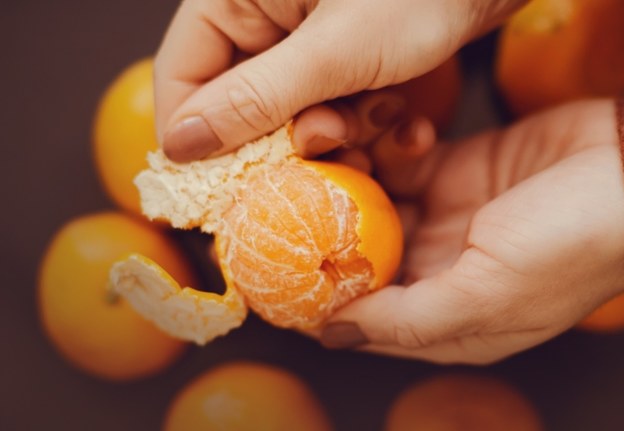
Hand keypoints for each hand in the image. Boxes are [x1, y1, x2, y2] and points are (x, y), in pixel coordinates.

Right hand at [154, 0, 525, 161]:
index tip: (229, 187)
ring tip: (383, 117)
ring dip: (345, 134)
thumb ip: (257, 100)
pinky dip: (373, 123)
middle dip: (295, 137)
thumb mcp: (335, 50)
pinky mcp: (356, 53)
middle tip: (336, 138)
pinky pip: (343, 106)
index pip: (182, 74)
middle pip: (245, 103)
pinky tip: (409, 124)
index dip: (200, 137)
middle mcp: (268, 14)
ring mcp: (315, 35)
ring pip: (300, 114)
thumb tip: (181, 146)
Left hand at [299, 98, 623, 363]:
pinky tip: (388, 132)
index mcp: (450, 323)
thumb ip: (407, 321)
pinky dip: (386, 147)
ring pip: (371, 205)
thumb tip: (331, 335)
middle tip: (283, 192)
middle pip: (360, 259)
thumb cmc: (574, 246)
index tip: (270, 271)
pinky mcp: (455, 171)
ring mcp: (447, 221)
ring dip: (350, 179)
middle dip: (323, 229)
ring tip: (335, 147)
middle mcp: (442, 276)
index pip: (364, 321)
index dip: (317, 299)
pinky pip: (399, 162)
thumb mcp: (487, 296)